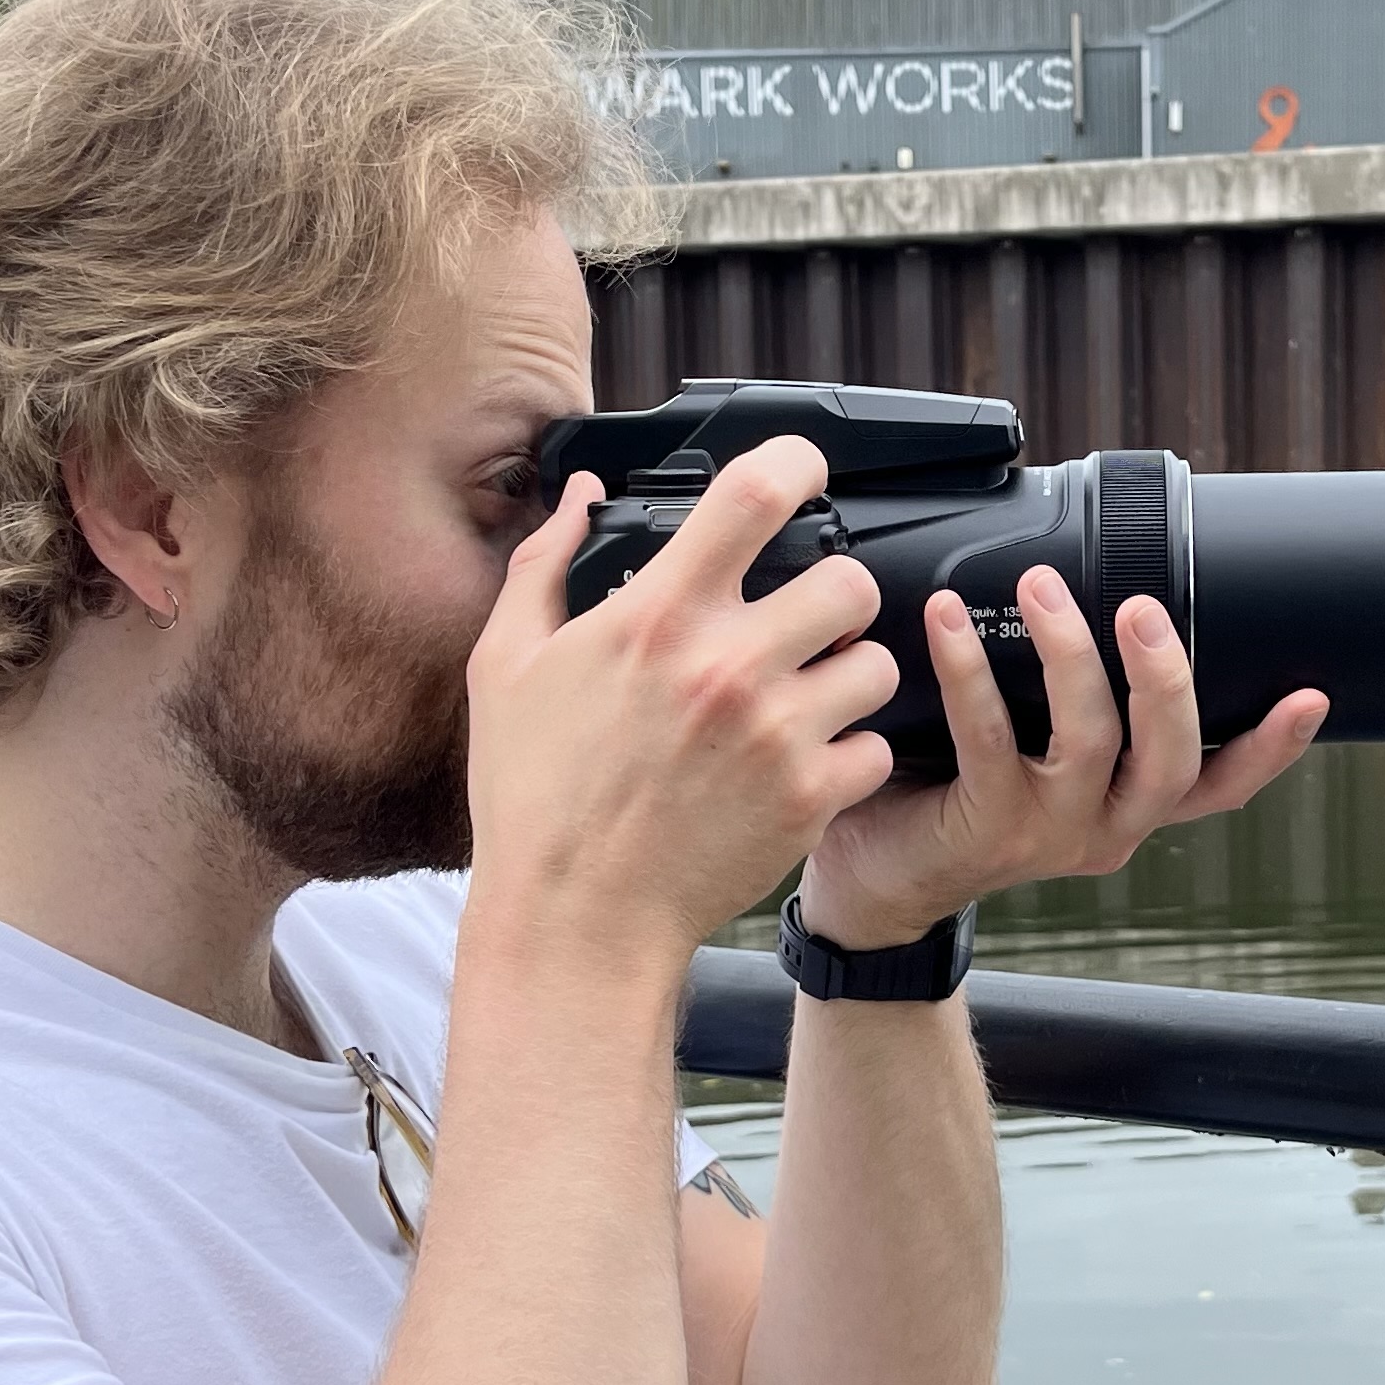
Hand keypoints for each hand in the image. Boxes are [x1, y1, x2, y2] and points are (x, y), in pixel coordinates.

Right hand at [463, 438, 901, 972]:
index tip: (803, 472)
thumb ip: (545, 565)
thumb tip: (583, 494)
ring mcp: (777, 734)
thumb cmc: (535, 797)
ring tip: (812, 694)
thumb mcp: (506, 666)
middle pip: (850, 578)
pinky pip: (877, 748)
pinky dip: (854, 754)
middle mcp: (728, 665)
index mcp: (658, 616)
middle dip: (837, 590)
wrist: (574, 920)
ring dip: (852, 671)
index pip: (756, 494)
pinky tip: (810, 762)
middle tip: (809, 617)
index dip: (797, 464)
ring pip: (877, 662)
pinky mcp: (808, 799)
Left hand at [798, 567, 1328, 948]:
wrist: (878, 878)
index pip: (1221, 784)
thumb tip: (1082, 574)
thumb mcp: (1035, 750)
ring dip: (1070, 654)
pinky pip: (989, 737)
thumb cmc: (956, 792)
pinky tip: (949, 617)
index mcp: (1130, 807)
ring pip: (1089, 742)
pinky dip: (970, 667)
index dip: (1272, 748)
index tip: (1312, 695)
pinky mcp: (984, 827)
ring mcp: (1047, 833)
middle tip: (1141, 605)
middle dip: (1166, 676)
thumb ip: (1069, 698)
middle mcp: (1105, 827)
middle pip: (1169, 759)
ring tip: (1040, 584)